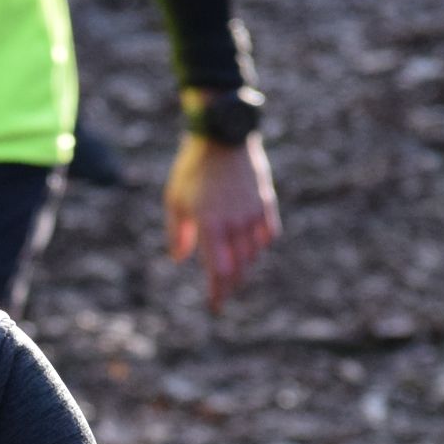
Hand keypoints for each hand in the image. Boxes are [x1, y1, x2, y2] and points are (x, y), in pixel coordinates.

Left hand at [163, 130, 280, 310]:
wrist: (222, 135)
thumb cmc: (192, 168)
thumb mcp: (175, 200)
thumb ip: (177, 233)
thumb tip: (180, 260)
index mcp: (211, 225)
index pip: (218, 271)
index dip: (218, 292)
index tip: (215, 307)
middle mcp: (236, 223)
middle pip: (238, 268)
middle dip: (230, 286)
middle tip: (222, 296)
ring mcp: (254, 213)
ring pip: (253, 254)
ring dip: (244, 268)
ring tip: (234, 275)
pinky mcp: (266, 202)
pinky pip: (268, 235)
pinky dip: (260, 246)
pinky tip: (251, 250)